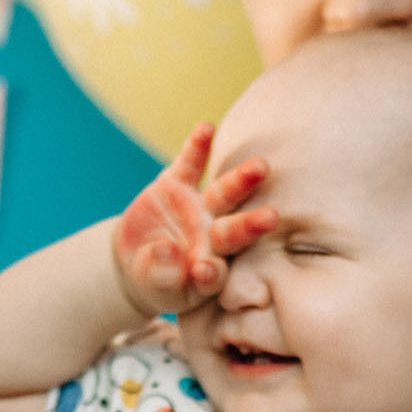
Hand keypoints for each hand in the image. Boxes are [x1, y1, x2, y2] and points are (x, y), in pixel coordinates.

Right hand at [112, 123, 277, 316]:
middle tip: (271, 217)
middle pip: (234, 231)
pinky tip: (206, 128)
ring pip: (225, 194)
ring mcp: (200, 207)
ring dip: (242, 180)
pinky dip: (198, 146)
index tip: (202, 271)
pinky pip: (191, 163)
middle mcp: (214, 235)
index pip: (215, 273)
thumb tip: (167, 250)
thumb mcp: (154, 283)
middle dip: (250, 224)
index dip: (209, 272)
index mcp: (212, 269)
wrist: (140, 254)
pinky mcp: (179, 182)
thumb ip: (161, 273)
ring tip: (260, 168)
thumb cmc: (155, 278)